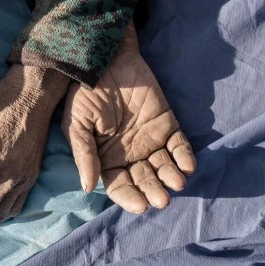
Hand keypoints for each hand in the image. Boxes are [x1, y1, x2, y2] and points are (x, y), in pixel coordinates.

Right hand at [61, 23, 194, 213]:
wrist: (107, 59)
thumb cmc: (86, 92)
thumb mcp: (76, 124)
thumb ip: (84, 155)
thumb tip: (88, 188)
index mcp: (105, 158)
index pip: (119, 186)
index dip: (129, 197)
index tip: (140, 206)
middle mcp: (130, 153)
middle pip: (144, 180)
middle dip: (153, 192)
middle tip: (162, 199)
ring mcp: (150, 139)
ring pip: (164, 167)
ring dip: (171, 178)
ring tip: (176, 183)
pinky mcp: (167, 124)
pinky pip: (180, 145)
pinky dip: (185, 157)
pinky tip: (187, 166)